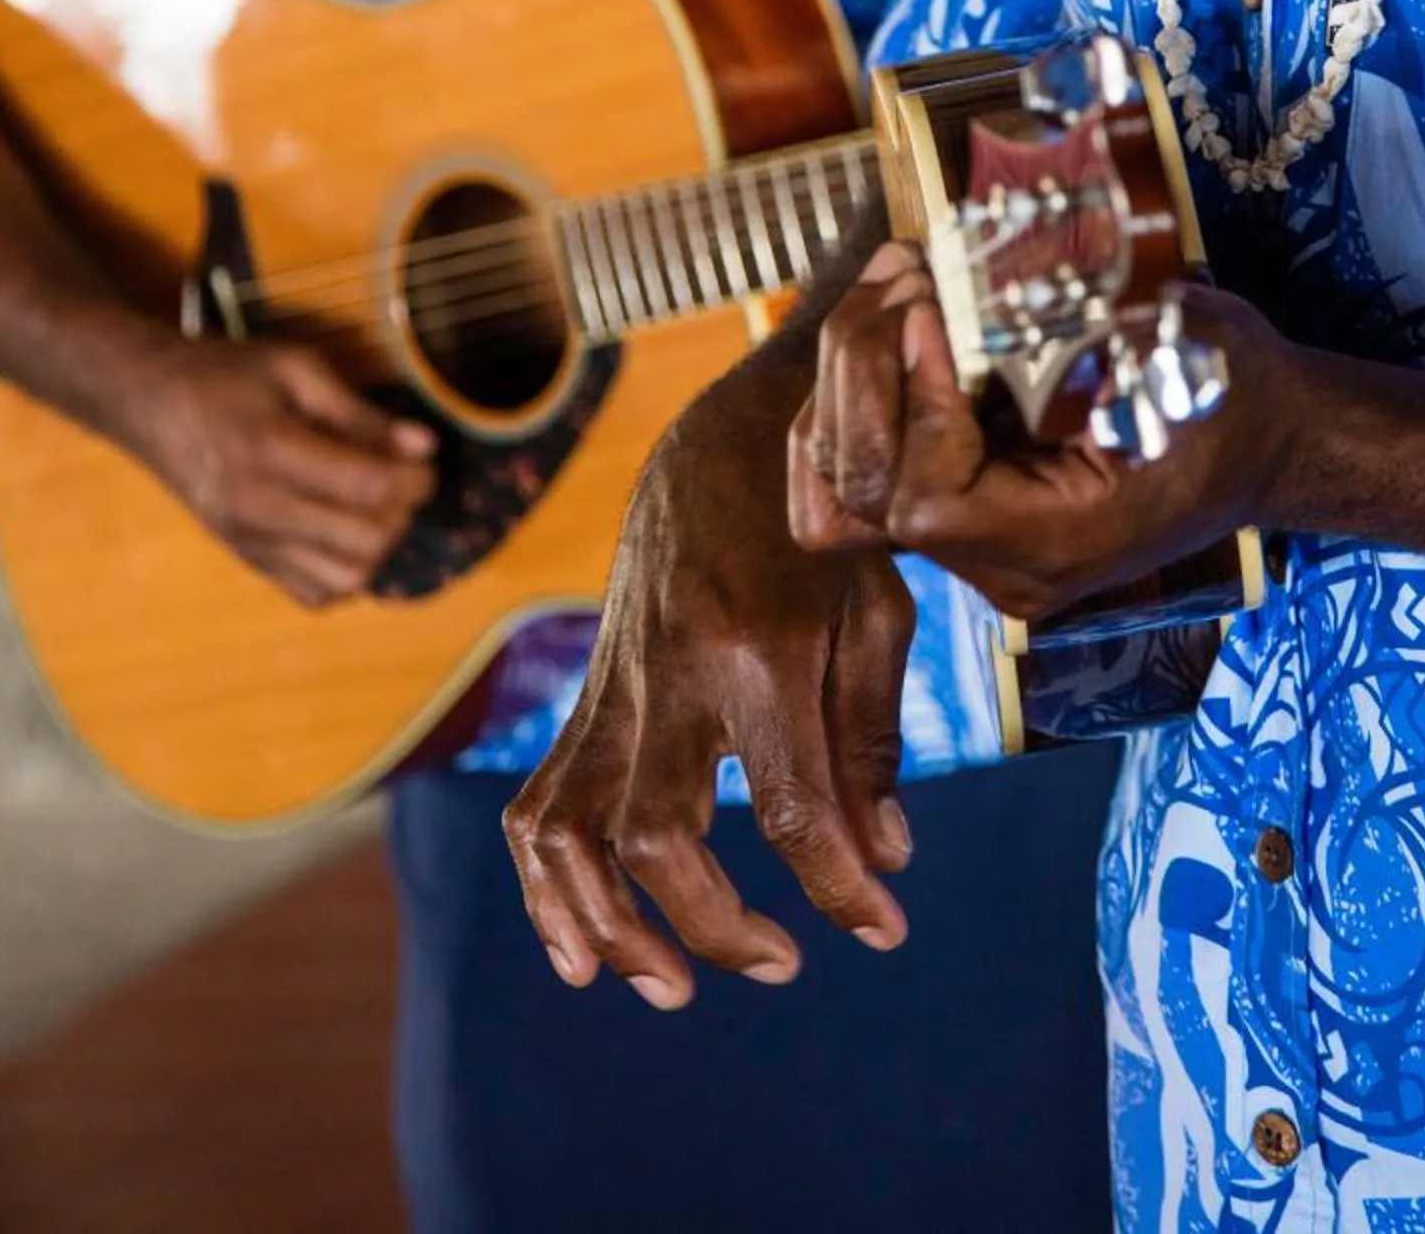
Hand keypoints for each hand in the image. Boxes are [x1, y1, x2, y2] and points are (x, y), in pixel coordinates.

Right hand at [129, 337, 436, 606]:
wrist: (151, 404)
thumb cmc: (228, 375)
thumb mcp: (297, 368)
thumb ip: (361, 411)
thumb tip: (425, 446)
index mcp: (273, 451)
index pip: (371, 488)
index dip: (417, 477)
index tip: (424, 456)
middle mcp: (259, 509)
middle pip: (365, 541)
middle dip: (404, 512)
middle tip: (404, 478)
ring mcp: (250, 543)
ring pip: (344, 580)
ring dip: (379, 547)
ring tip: (377, 506)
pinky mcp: (246, 561)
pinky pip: (314, 595)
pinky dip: (345, 574)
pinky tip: (346, 531)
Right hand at [505, 350, 916, 1011]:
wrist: (725, 440)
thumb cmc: (820, 525)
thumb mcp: (875, 613)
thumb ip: (870, 740)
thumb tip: (882, 860)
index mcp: (759, 649)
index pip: (794, 809)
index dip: (840, 890)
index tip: (883, 931)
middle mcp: (672, 672)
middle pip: (659, 836)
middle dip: (714, 925)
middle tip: (781, 965)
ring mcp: (616, 684)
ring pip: (572, 829)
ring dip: (607, 924)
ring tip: (665, 985)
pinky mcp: (588, 692)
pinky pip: (541, 800)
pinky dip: (546, 885)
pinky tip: (580, 950)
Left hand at [790, 243, 1285, 621]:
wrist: (1265, 441)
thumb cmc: (1233, 390)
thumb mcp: (1185, 343)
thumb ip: (1093, 322)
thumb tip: (989, 277)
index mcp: (1060, 541)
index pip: (926, 500)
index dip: (914, 399)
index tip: (936, 309)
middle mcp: (1003, 566)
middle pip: (865, 493)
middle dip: (863, 369)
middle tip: (907, 278)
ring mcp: (976, 546)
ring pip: (840, 485)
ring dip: (848, 373)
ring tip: (895, 283)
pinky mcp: (963, 509)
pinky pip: (862, 471)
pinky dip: (852, 396)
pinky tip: (889, 322)